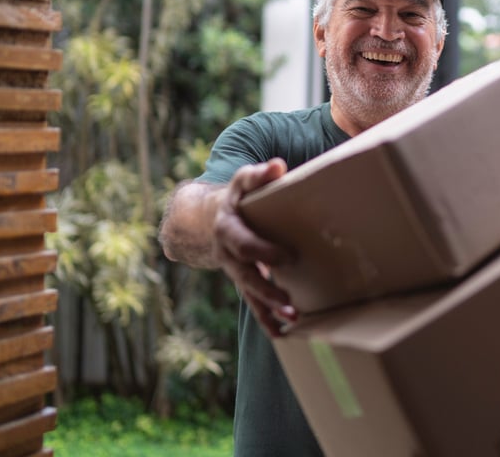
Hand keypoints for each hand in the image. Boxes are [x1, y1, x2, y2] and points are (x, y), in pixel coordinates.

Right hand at [212, 158, 296, 336]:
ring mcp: (235, 270)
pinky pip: (252, 302)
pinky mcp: (243, 281)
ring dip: (269, 309)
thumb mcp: (243, 182)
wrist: (206, 219)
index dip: (264, 252)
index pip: (245, 243)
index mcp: (228, 229)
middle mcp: (228, 254)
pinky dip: (266, 319)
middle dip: (268, 290)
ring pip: (250, 293)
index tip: (288, 258)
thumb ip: (259, 175)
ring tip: (292, 321)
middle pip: (247, 276)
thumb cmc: (236, 197)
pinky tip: (281, 334)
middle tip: (289, 303)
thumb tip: (277, 166)